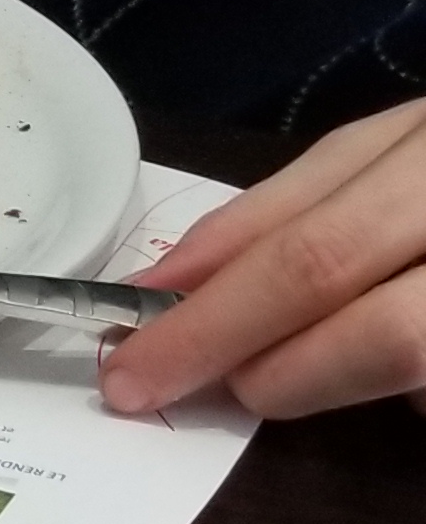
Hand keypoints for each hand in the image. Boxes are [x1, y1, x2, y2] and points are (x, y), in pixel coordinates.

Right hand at [103, 94, 425, 417]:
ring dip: (206, 256)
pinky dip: (251, 210)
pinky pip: (324, 156)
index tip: (233, 404)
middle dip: (207, 322)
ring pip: (307, 187)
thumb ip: (415, 370)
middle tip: (126, 374)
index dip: (296, 376)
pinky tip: (203, 250)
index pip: (390, 333)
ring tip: (138, 306)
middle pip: (318, 253)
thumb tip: (294, 374)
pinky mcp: (414, 119)